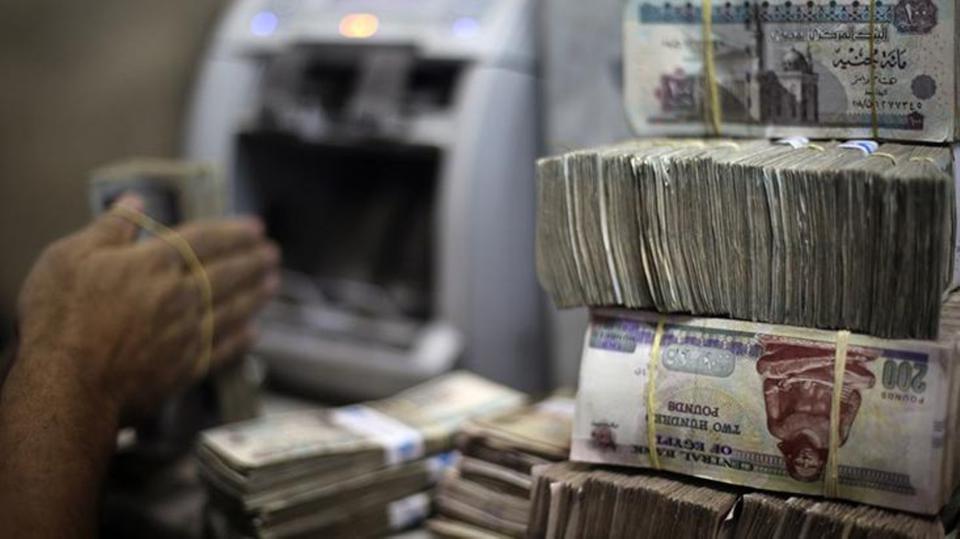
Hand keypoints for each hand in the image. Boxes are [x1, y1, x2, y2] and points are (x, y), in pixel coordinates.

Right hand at [13, 195, 279, 423]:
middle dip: (252, 261)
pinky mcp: (185, 369)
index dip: (232, 231)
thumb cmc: (60, 317)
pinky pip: (222, 350)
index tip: (256, 228)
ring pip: (232, 309)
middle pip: (226, 274)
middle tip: (272, 253)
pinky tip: (254, 333)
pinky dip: (240, 340)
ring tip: (273, 283)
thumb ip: (109, 228)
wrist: (67, 385)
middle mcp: (179, 296)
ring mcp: (186, 334)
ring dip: (255, 295)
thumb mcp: (70, 257)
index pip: (204, 240)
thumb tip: (135, 201)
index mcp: (154, 264)